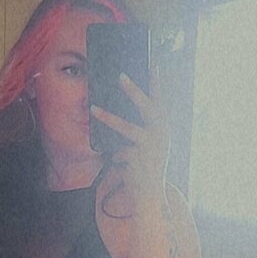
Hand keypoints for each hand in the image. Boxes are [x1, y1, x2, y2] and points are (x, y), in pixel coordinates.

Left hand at [90, 66, 169, 200]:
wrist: (151, 193)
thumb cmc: (146, 165)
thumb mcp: (145, 144)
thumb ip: (137, 129)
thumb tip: (113, 110)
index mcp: (163, 128)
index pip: (160, 101)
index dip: (156, 83)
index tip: (153, 63)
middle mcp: (161, 134)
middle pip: (147, 107)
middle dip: (134, 90)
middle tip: (121, 76)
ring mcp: (150, 146)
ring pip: (126, 128)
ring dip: (108, 118)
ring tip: (92, 109)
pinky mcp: (137, 158)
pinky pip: (119, 151)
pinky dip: (118, 158)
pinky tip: (125, 166)